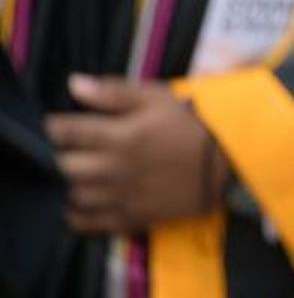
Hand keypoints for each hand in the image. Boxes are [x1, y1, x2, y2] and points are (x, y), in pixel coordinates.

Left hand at [46, 74, 228, 233]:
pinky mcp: (129, 218)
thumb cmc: (191, 124)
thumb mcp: (158, 98)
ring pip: (73, 194)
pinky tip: (82, 200)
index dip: (54, 126)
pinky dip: (76, 213)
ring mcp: (121, 196)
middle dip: (60, 154)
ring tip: (76, 173)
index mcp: (120, 136)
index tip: (57, 123)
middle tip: (68, 148)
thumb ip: (114, 92)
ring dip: (69, 183)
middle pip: (64, 165)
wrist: (226, 163)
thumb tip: (73, 83)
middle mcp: (114, 169)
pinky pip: (87, 223)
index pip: (67, 131)